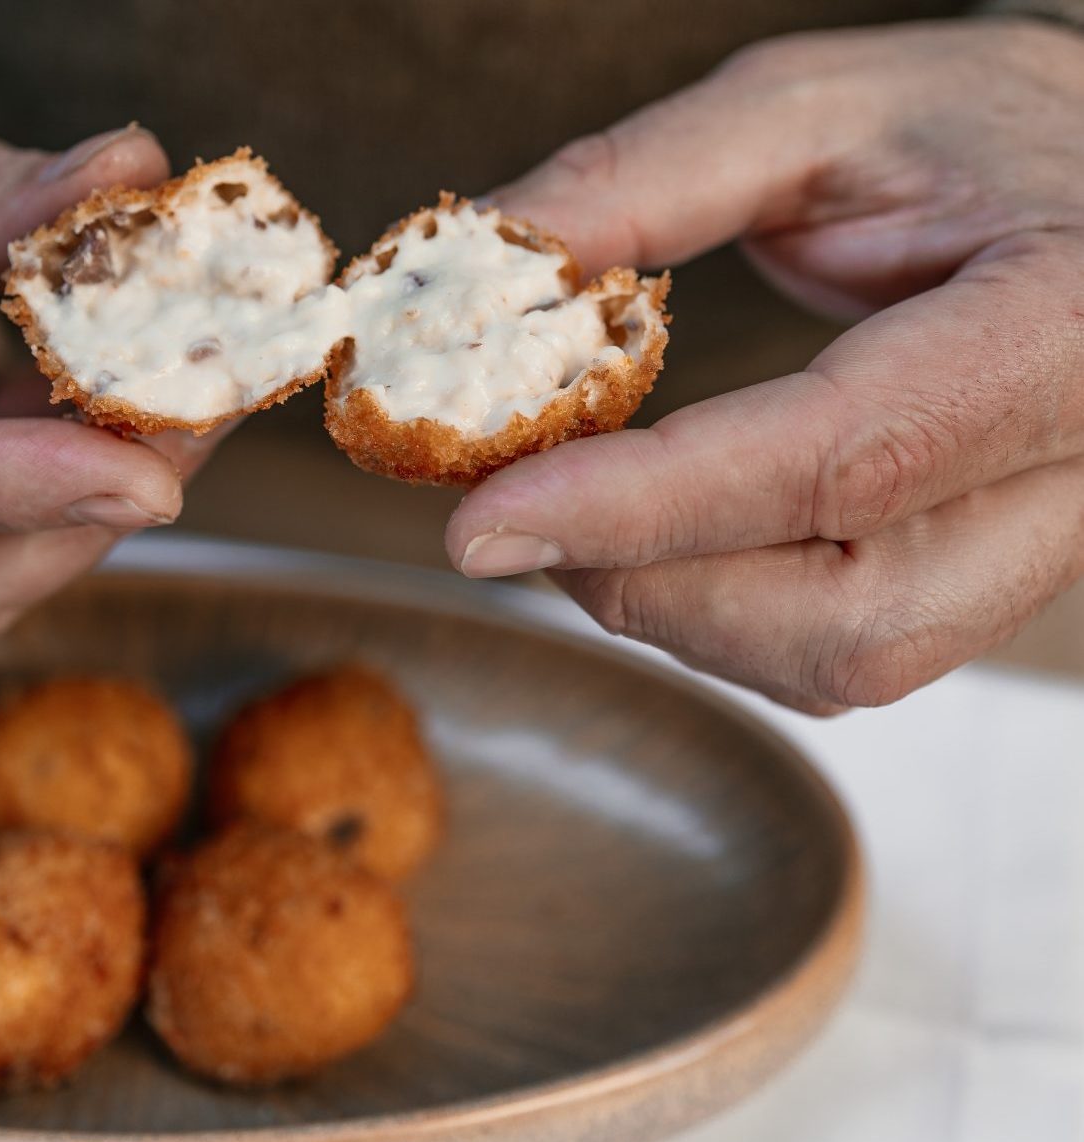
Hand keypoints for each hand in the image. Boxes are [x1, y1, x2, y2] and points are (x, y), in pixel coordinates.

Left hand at [446, 19, 1083, 711]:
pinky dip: (711, 618)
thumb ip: (646, 180)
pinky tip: (657, 544)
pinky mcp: (983, 592)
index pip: (845, 455)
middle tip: (518, 510)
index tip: (485, 524)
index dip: (646, 504)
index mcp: (1061, 329)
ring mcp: (1037, 554)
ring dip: (666, 605)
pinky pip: (836, 664)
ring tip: (580, 512)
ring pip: (838, 665)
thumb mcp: (818, 107)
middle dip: (643, 577)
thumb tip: (484, 269)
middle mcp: (1074, 476)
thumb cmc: (981, 132)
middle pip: (842, 614)